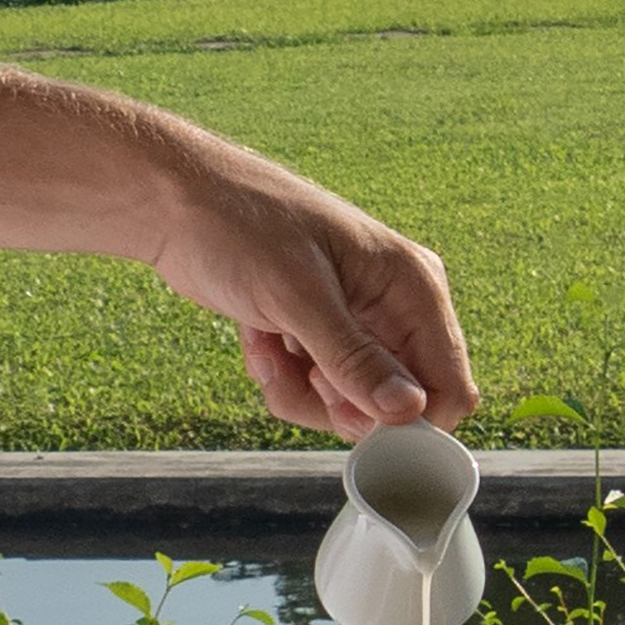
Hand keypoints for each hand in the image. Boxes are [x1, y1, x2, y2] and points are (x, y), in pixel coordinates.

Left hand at [0, 48, 476, 439]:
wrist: (176, 205)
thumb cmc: (241, 227)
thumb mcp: (298, 299)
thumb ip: (355, 360)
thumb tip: (408, 412)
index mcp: (414, 288)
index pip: (448, 385)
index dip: (408, 419)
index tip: (349, 416)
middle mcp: (396, 310)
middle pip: (396, 404)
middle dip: (339, 403)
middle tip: (298, 372)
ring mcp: (358, 324)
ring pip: (352, 404)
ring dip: (301, 390)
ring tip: (269, 345)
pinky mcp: (320, 335)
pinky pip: (317, 389)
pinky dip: (282, 377)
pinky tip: (259, 337)